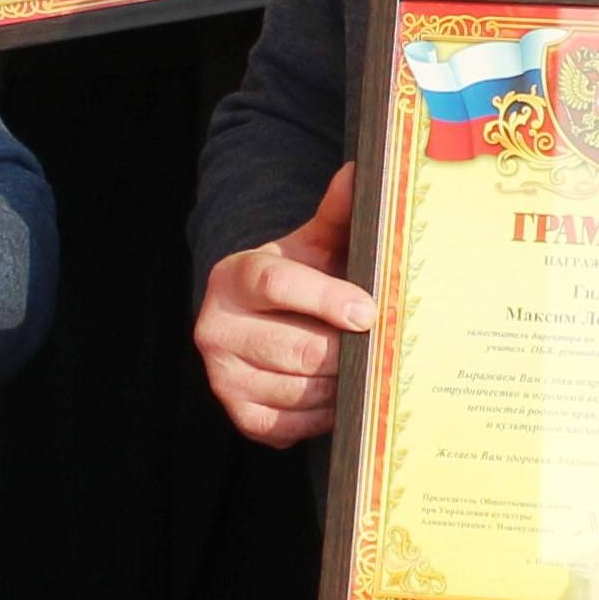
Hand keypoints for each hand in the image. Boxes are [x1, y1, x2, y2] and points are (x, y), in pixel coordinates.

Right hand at [199, 168, 372, 446]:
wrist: (262, 322)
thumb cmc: (298, 278)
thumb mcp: (313, 244)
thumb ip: (337, 213)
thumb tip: (362, 173)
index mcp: (235, 276)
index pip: (278, 286)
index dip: (327, 299)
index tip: (369, 311)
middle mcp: (216, 327)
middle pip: (298, 349)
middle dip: (347, 351)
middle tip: (382, 347)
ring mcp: (223, 376)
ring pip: (301, 391)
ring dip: (341, 385)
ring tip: (362, 368)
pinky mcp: (239, 416)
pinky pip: (293, 426)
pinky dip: (324, 414)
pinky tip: (338, 394)